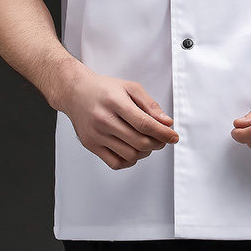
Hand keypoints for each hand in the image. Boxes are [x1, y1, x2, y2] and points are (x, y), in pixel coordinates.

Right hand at [58, 66, 178, 169]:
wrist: (76, 92)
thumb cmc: (104, 89)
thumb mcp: (130, 88)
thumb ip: (150, 105)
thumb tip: (166, 122)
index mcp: (115, 102)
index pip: (144, 124)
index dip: (163, 133)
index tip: (174, 136)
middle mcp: (103, 120)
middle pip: (139, 142)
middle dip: (158, 143)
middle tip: (163, 139)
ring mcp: (96, 135)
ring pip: (130, 155)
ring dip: (145, 152)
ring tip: (148, 143)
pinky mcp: (90, 145)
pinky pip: (115, 163)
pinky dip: (130, 161)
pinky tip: (133, 150)